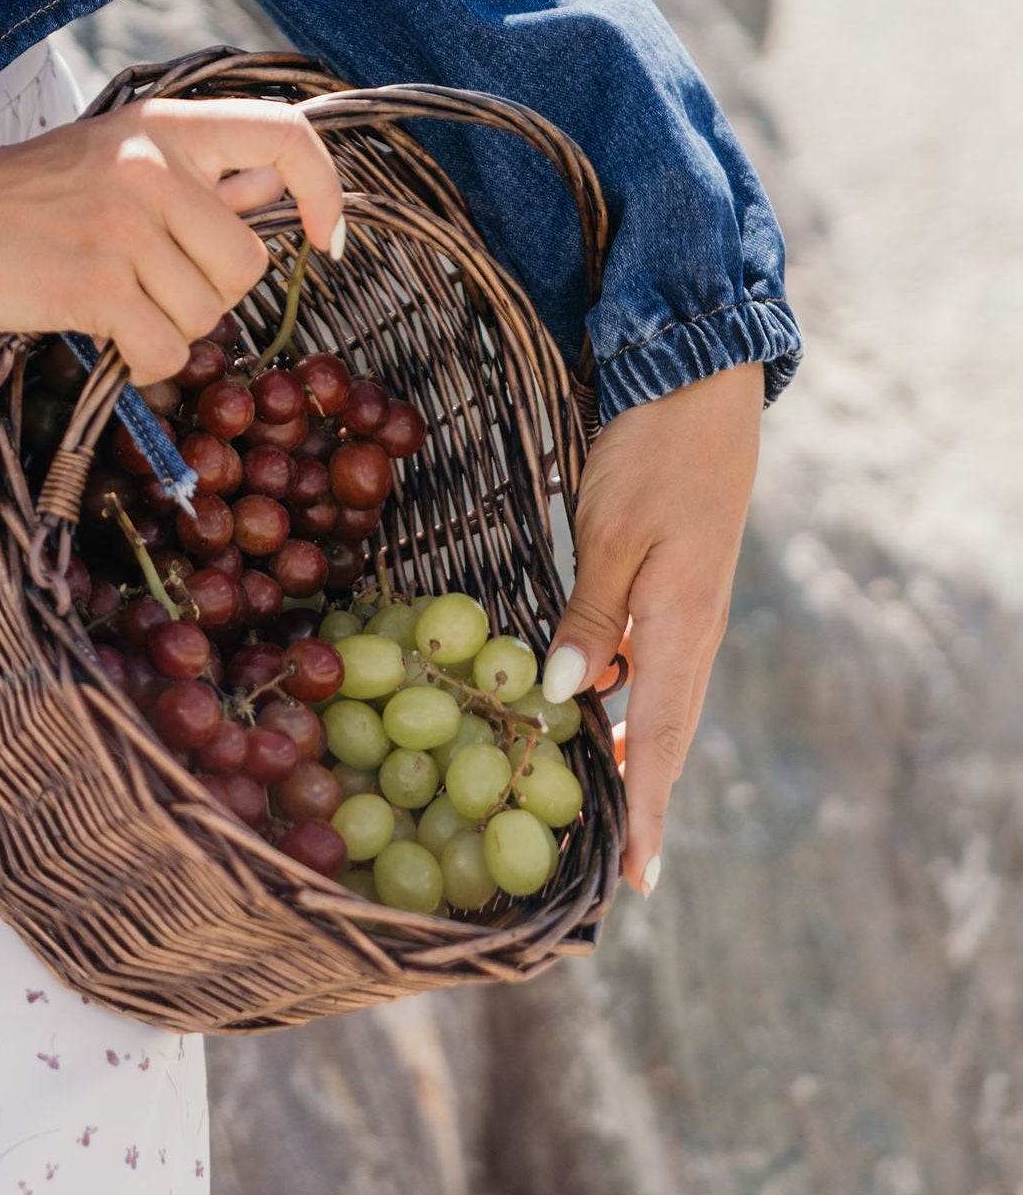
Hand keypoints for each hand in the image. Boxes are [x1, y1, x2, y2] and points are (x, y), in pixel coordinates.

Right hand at [0, 96, 345, 385]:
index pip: (285, 135)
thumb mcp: (119, 153)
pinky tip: (105, 334)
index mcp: (164, 124)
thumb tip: (285, 192)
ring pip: (207, 315)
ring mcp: (123, 225)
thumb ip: (202, 173)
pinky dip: (143, 363)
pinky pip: (164, 352)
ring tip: (115, 300)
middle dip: (210, 293)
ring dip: (169, 329)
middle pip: (247, 263)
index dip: (324, 191)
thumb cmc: (29, 196)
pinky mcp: (94, 285)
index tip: (323, 240)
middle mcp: (151, 165)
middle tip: (151, 283)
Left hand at [543, 361, 763, 894]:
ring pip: (657, 701)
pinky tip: (588, 702)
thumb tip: (569, 698)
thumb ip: (593, 614)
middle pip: (663, 736)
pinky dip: (625, 698)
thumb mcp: (614, 533)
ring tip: (590, 800)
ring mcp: (686, 610)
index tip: (635, 882)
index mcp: (681, 632)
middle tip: (609, 863)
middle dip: (638, 799)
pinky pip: (652, 662)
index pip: (660, 744)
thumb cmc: (653, 456)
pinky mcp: (675, 584)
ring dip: (629, 751)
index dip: (647, 814)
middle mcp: (690, 633)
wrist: (701, 388)